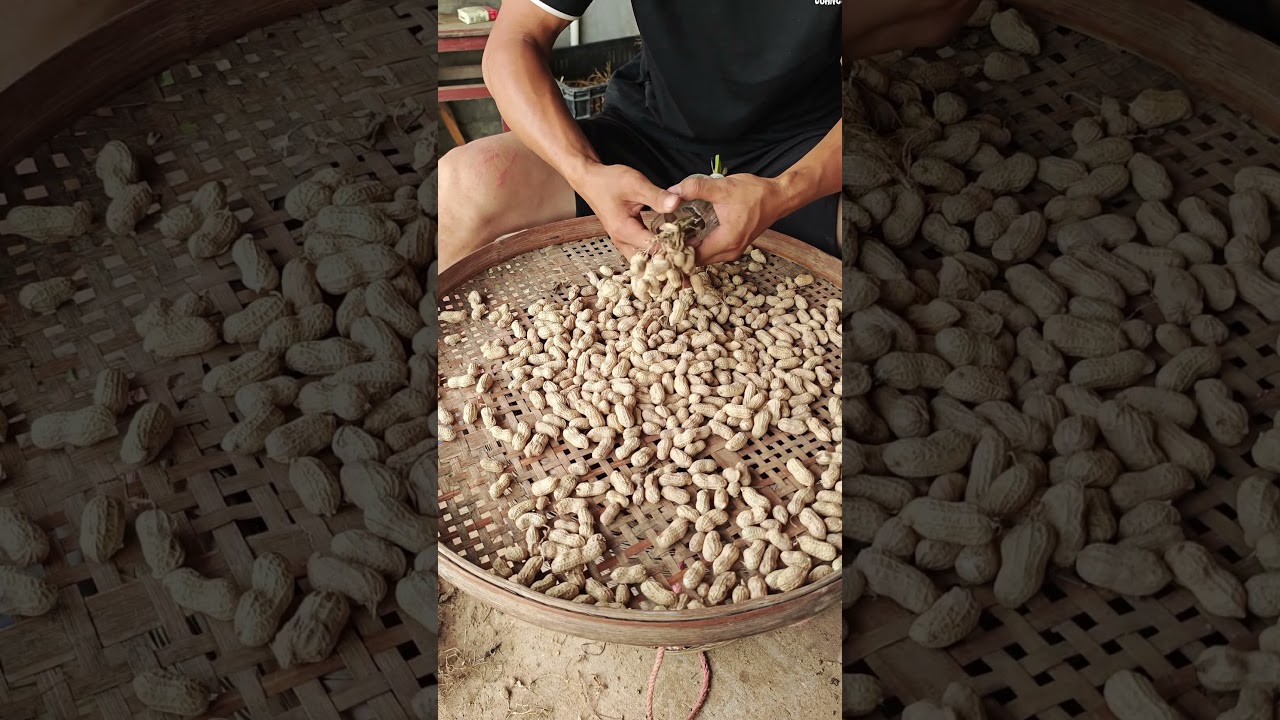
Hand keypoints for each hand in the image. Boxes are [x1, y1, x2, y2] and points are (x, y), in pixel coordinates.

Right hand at [574, 163, 679, 258]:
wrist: (590, 180)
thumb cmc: (610, 181)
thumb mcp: (635, 184)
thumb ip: (656, 196)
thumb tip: (677, 203)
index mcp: (624, 230)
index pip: (653, 249)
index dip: (672, 251)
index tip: (691, 250)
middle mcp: (622, 241)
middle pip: (647, 263)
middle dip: (666, 266)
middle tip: (687, 265)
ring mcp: (622, 242)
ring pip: (643, 262)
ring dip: (660, 262)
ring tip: (681, 262)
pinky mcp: (625, 239)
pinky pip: (640, 254)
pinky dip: (654, 255)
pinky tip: (669, 252)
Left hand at [667, 173, 788, 265]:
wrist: (778, 198)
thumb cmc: (755, 193)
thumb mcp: (724, 187)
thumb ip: (696, 188)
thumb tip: (672, 191)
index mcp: (726, 241)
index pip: (693, 256)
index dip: (675, 250)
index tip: (660, 239)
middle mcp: (729, 252)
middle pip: (696, 260)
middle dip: (679, 251)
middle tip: (662, 237)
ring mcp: (732, 251)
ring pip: (703, 258)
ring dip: (688, 249)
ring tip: (672, 235)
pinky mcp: (734, 246)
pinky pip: (711, 252)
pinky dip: (698, 246)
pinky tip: (688, 233)